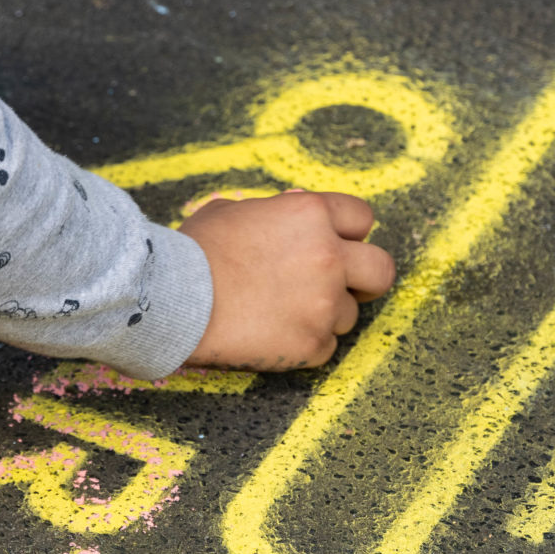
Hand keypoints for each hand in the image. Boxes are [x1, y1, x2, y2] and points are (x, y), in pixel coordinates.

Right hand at [181, 191, 395, 369]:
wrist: (173, 301)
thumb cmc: (193, 252)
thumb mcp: (232, 210)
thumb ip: (275, 210)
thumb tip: (295, 206)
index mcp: (311, 215)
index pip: (362, 218)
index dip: (347, 233)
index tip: (335, 245)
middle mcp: (328, 257)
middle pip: (381, 270)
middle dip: (365, 279)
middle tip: (343, 286)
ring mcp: (323, 305)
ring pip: (348, 315)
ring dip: (322, 315)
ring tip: (279, 314)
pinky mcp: (312, 345)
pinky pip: (325, 347)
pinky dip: (303, 344)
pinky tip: (271, 335)